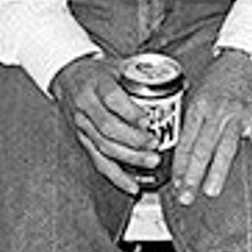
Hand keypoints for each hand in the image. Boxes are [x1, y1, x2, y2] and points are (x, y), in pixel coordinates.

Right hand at [51, 55, 157, 194]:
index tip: (148, 121)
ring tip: (151, 161)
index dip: (130, 112)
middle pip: (108, 127)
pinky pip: (99, 162)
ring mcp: (82, 126)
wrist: (68, 77)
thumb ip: (147, 75)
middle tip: (154, 144)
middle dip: (133, 140)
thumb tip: (183, 84)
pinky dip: (116, 176)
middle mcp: (86, 106)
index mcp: (96, 84)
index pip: (112, 99)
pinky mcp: (83, 141)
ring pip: (104, 146)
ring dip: (128, 158)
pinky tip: (132, 186)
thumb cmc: (98, 73)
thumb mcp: (118, 65)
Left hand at [171, 50, 251, 205]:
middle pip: (202, 148)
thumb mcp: (199, 97)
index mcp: (198, 108)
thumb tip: (183, 155)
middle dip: (193, 174)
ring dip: (218, 170)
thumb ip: (194, 124)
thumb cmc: (219, 81)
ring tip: (211, 190)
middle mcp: (216, 111)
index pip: (186, 142)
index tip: (177, 185)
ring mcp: (237, 113)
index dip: (180, 166)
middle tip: (187, 196)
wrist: (244, 58)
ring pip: (226, 146)